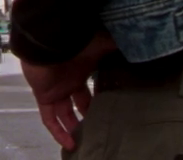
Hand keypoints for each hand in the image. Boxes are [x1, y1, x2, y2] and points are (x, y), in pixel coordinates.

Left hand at [21, 31, 117, 151]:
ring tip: (85, 142)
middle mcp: (68, 80)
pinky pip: (48, 118)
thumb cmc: (77, 40)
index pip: (91, 90)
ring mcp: (55, 89)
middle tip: (98, 128)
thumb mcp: (103, 43)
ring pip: (63, 114)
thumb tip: (139, 46)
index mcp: (81, 70)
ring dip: (72, 128)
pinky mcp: (43, 95)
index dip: (99, 100)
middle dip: (87, 116)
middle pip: (78, 103)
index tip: (110, 111)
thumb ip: (119, 46)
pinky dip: (57, 131)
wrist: (49, 38)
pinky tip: (68, 144)